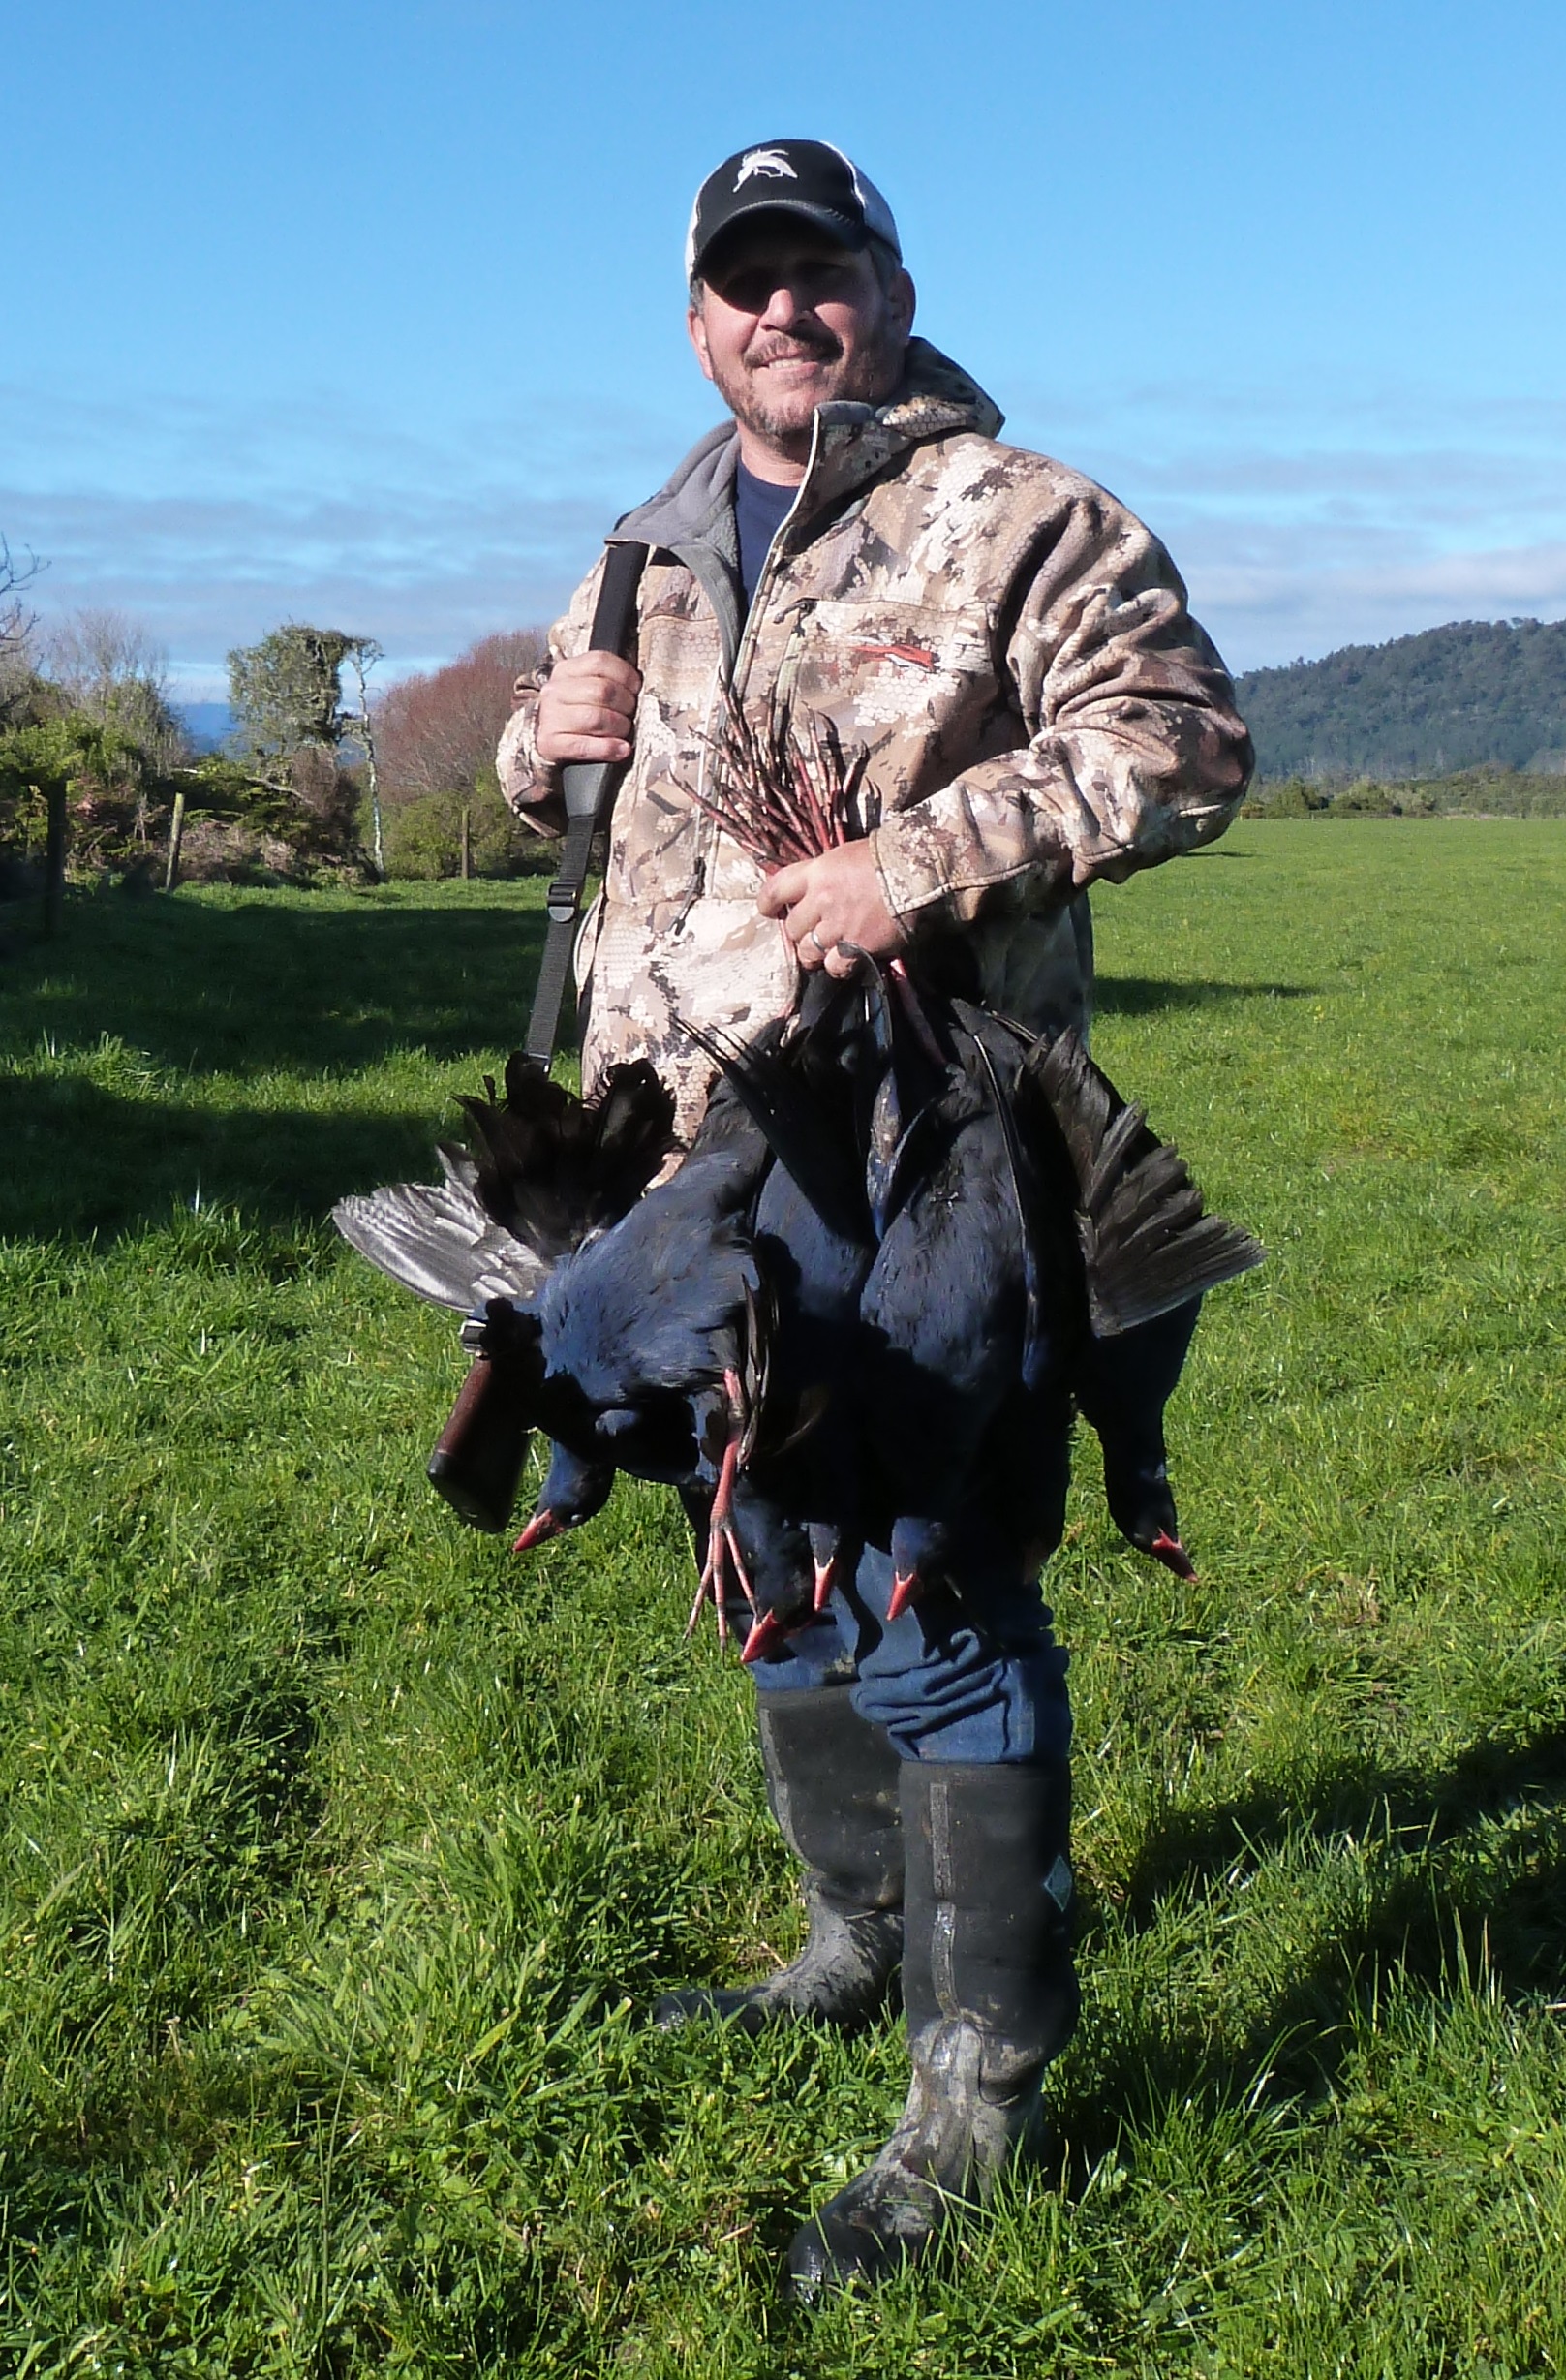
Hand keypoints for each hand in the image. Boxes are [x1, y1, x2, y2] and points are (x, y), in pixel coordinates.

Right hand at [535, 651, 642, 765]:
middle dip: (625, 704)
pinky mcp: (550, 743)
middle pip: (602, 690)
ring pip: (595, 718)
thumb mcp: (583, 686)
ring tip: (624, 731)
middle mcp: (555, 691)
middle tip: (631, 713)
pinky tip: (621, 749)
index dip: (625, 674)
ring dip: (619, 727)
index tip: (635, 687)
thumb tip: (637, 685)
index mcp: (566, 670)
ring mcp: (551, 717)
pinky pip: (584, 746)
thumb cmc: (572, 712)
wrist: (543, 738)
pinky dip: (608, 748)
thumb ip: (606, 679)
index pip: (600, 661)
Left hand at [757, 841, 906, 975]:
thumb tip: (818, 888)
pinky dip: (837, 967)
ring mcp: (838, 926)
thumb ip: (827, 874)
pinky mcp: (857, 947)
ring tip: (827, 951)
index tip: (768, 911)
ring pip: (808, 952)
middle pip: (793, 927)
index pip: (776, 888)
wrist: (921, 872)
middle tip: (813, 932)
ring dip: (814, 953)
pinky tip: (846, 962)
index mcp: (817, 872)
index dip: (768, 902)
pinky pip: (835, 967)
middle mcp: (821, 900)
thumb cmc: (888, 857)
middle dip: (800, 932)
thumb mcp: (848, 856)